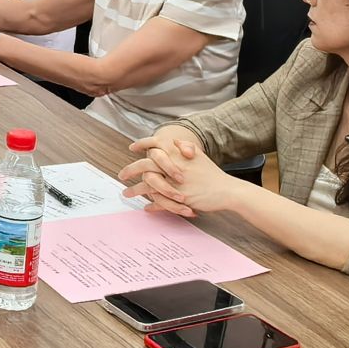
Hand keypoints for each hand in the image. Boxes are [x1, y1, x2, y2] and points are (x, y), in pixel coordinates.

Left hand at [118, 129, 242, 217]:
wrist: (227, 191)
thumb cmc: (212, 174)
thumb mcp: (199, 155)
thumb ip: (186, 146)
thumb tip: (173, 140)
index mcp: (177, 156)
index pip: (155, 146)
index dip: (142, 144)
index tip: (131, 148)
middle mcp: (173, 168)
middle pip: (145, 166)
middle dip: (130, 170)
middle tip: (121, 175)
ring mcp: (174, 184)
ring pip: (148, 186)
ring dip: (135, 191)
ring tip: (126, 193)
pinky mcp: (178, 199)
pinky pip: (159, 202)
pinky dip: (151, 204)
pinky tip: (146, 207)